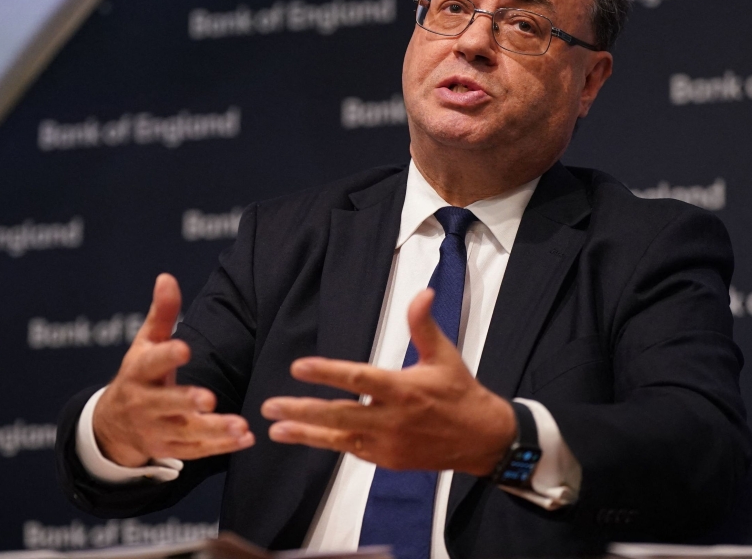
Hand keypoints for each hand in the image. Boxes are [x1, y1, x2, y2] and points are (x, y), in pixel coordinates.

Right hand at [92, 273, 254, 466]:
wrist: (112, 426)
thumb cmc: (139, 374)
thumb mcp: (145, 343)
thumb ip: (161, 314)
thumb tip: (167, 277)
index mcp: (139, 372)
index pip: (151, 363)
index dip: (167, 355)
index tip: (184, 347)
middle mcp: (145, 403)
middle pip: (166, 404)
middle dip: (186, 402)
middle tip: (209, 399)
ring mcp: (157, 429)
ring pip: (185, 432)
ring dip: (213, 431)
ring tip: (241, 426)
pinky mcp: (170, 448)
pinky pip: (197, 450)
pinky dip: (221, 447)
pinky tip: (247, 439)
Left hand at [261, 289, 515, 475]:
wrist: (481, 439)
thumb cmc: (460, 392)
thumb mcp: (444, 355)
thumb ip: (424, 325)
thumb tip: (422, 292)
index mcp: (404, 390)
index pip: (359, 379)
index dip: (328, 373)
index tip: (299, 367)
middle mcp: (392, 419)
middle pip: (340, 414)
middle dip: (303, 410)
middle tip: (270, 405)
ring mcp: (388, 443)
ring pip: (339, 438)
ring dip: (306, 433)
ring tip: (276, 429)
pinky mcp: (387, 459)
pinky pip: (352, 450)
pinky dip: (328, 443)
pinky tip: (305, 436)